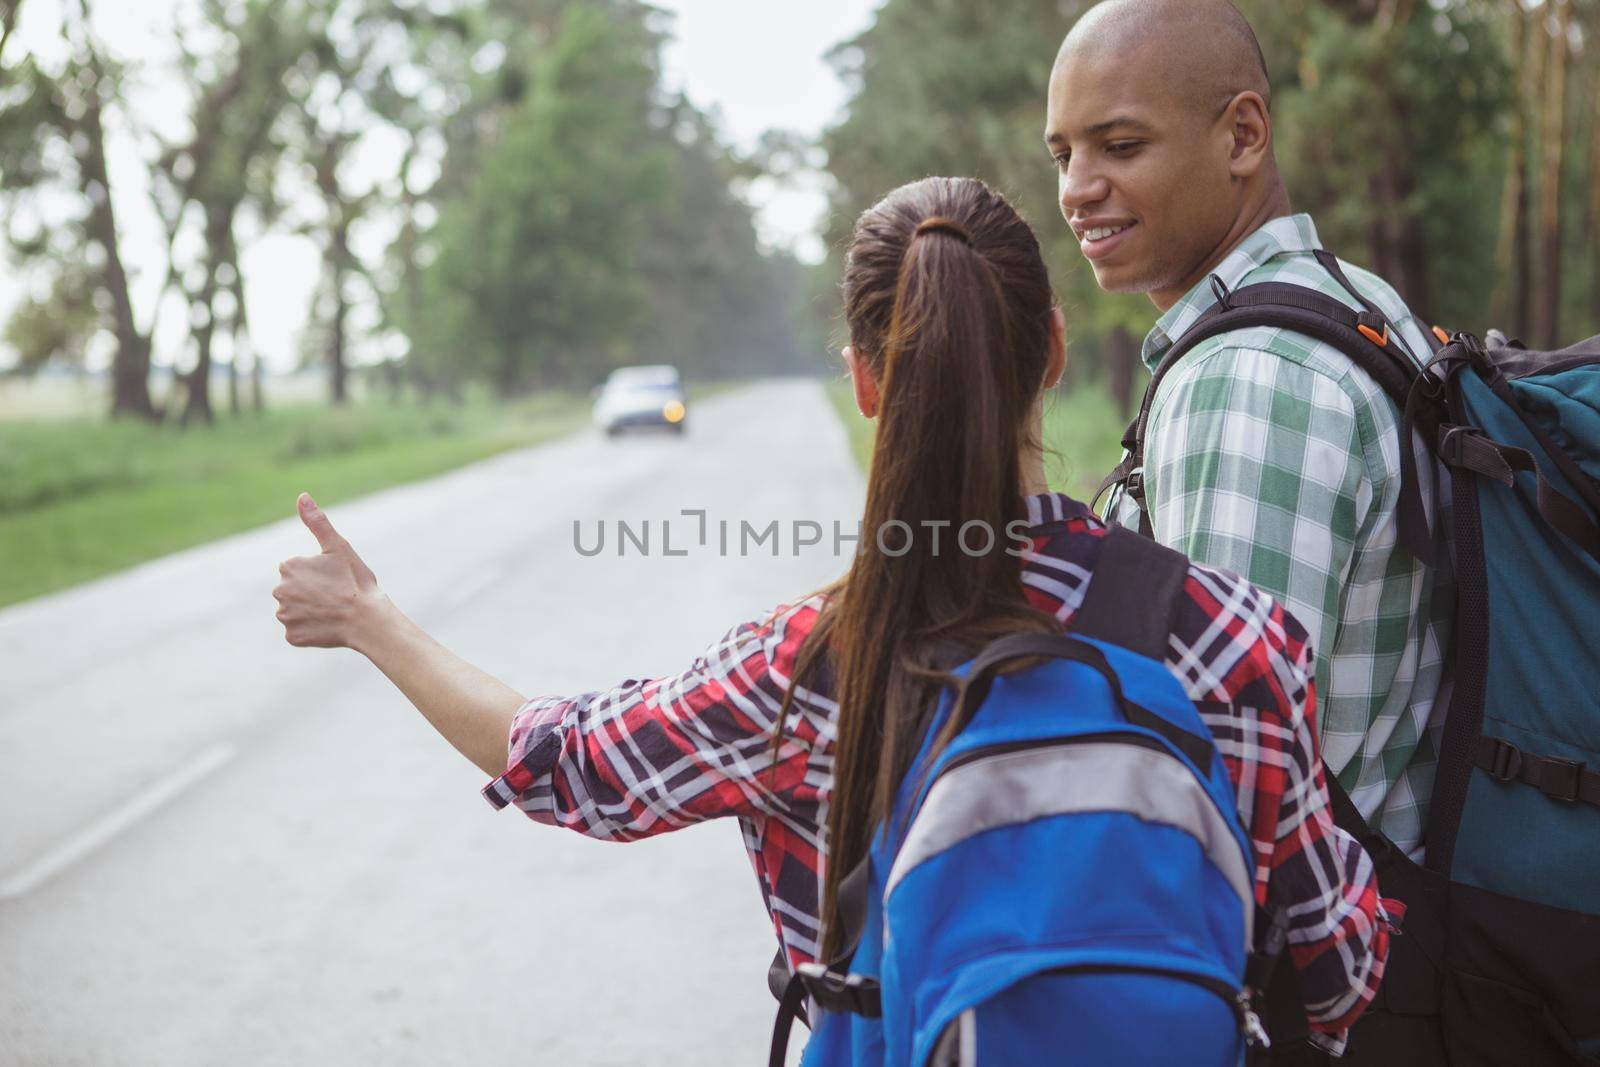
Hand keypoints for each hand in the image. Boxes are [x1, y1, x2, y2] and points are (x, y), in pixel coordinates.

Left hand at [274, 493, 383, 649]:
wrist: (369, 621)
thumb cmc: (356, 581)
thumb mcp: (339, 547)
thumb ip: (317, 522)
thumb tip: (302, 495)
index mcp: (289, 567)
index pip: (297, 570)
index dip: (317, 574)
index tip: (335, 579)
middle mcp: (280, 591)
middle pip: (293, 590)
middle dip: (310, 592)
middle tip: (335, 595)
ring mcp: (285, 616)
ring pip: (295, 610)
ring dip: (310, 611)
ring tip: (332, 611)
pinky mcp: (292, 637)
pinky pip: (298, 630)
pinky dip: (310, 629)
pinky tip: (327, 625)